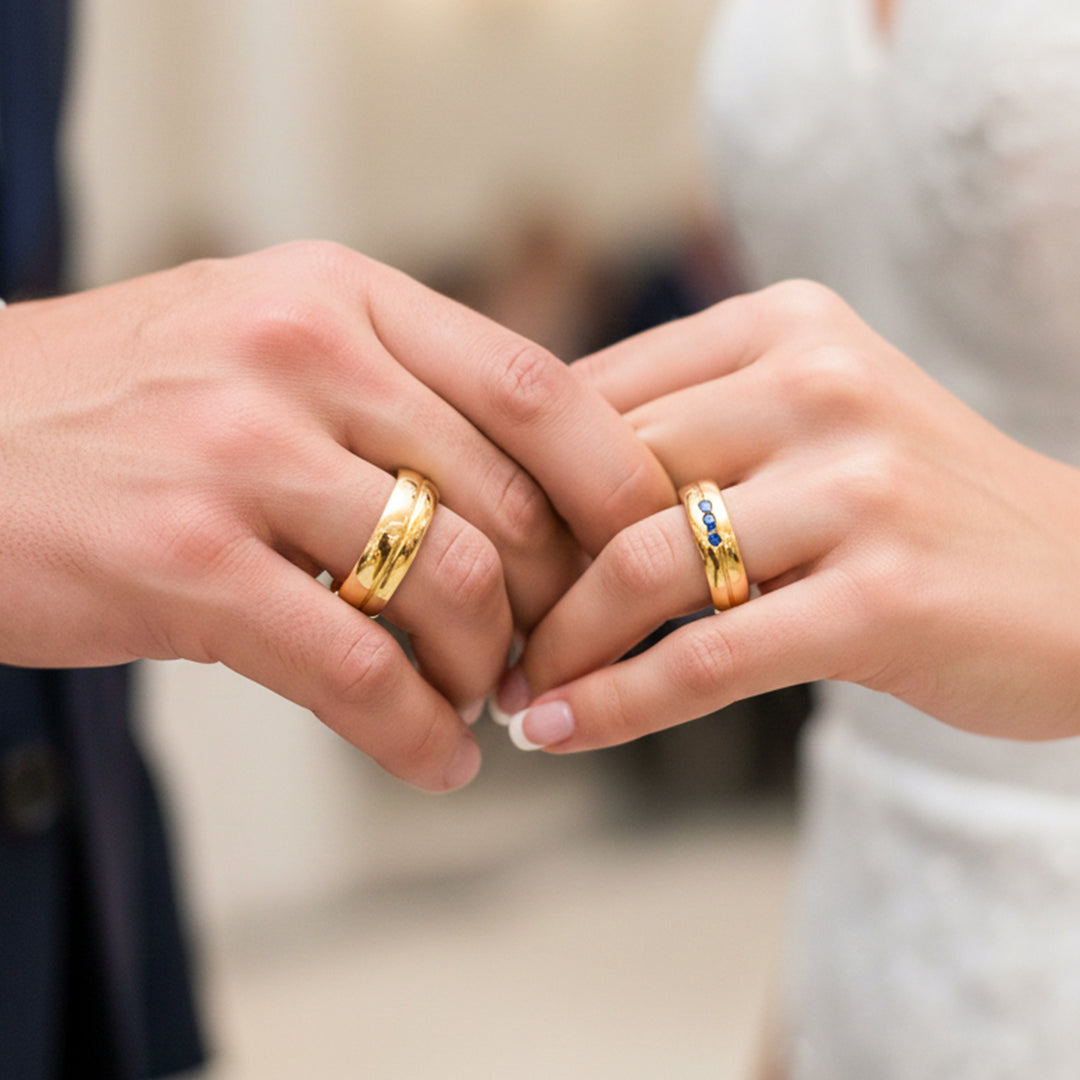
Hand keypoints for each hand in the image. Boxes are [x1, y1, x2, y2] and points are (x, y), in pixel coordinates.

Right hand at [0, 242, 674, 789]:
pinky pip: (357, 670)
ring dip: (487, 667)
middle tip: (547, 649)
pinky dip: (419, 734)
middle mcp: (301, 354)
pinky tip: (438, 760)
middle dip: (554, 599)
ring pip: (450, 584)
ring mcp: (240, 453)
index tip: (641, 549)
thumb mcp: (267, 340)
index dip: (614, 478)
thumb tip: (523, 484)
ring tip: (479, 700)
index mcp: (340, 295)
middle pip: (509, 499)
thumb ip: (392, 388)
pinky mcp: (183, 561)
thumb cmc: (125, 401)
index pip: (537, 383)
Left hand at [498, 280, 1079, 748]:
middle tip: (477, 633)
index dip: (510, 485)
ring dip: (556, 646)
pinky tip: (558, 732)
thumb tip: (524, 495)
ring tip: (514, 692)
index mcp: (783, 326)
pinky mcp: (885, 593)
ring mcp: (857, 485)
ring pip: (638, 566)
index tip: (470, 552)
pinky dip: (614, 703)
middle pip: (600, 478)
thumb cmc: (917, 509)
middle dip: (522, 571)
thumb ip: (687, 433)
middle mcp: (817, 383)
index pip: (589, 397)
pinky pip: (705, 658)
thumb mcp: (810, 428)